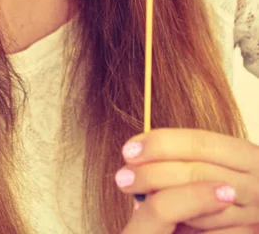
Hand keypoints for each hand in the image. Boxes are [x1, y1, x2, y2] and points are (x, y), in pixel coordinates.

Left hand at [116, 128, 258, 233]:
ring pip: (202, 209)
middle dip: (154, 174)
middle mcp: (258, 182)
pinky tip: (168, 225)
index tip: (129, 150)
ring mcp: (256, 213)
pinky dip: (187, 230)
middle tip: (122, 178)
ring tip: (136, 200)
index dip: (161, 144)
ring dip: (166, 203)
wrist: (254, 205)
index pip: (199, 142)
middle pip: (196, 173)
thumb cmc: (223, 184)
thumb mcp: (216, 164)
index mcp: (248, 155)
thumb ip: (189, 157)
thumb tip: (139, 149)